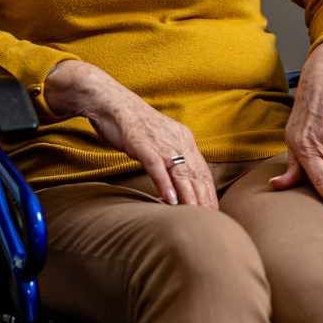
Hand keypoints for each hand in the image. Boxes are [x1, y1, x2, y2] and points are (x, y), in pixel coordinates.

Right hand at [45, 60, 216, 207]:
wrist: (109, 101)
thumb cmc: (131, 124)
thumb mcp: (157, 141)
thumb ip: (169, 158)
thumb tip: (175, 180)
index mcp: (183, 139)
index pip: (202, 171)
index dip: (209, 193)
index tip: (214, 212)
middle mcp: (177, 140)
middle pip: (196, 175)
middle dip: (204, 200)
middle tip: (210, 221)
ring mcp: (160, 142)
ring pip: (180, 173)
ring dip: (189, 197)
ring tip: (196, 216)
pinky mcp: (142, 143)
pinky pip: (156, 166)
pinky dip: (164, 184)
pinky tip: (169, 200)